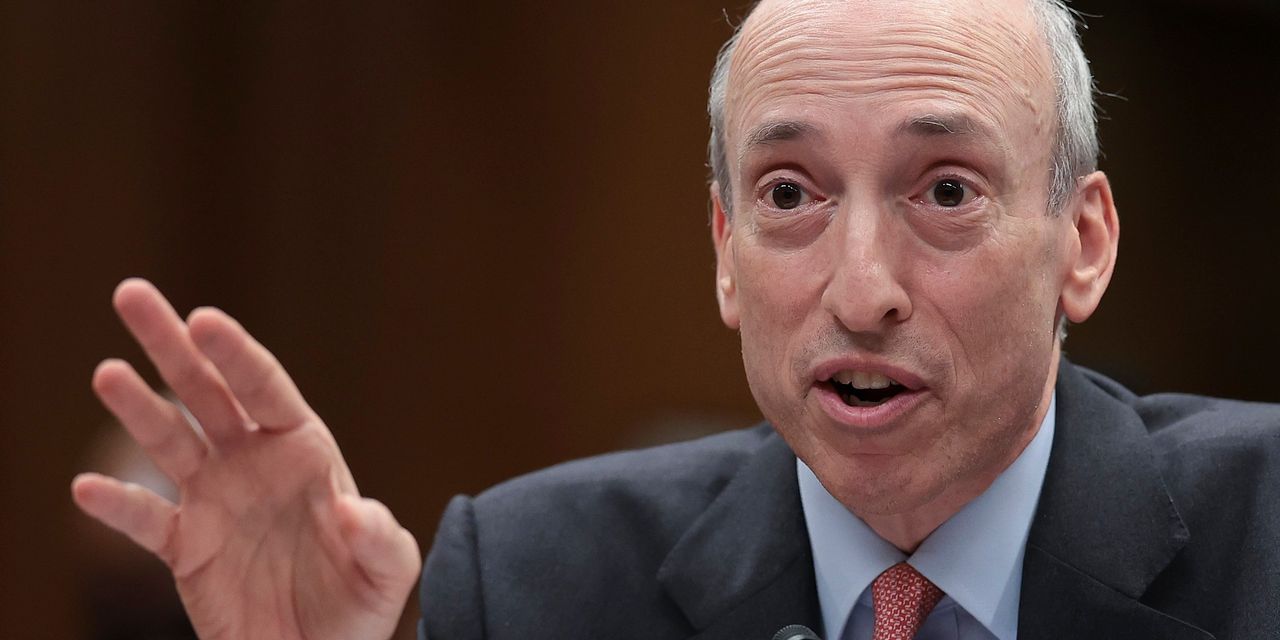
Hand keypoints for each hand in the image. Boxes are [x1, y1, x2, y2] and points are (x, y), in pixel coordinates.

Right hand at [71, 278, 420, 639]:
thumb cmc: (360, 603)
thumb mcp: (388, 571)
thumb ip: (379, 538)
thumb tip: (354, 512)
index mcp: (304, 450)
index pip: (265, 388)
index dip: (235, 353)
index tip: (204, 319)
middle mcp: (253, 461)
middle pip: (207, 392)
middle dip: (172, 343)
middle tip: (133, 295)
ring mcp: (215, 499)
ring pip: (169, 441)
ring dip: (139, 408)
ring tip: (107, 372)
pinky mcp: (186, 548)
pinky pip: (146, 520)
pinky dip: (117, 506)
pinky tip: (86, 489)